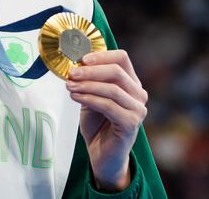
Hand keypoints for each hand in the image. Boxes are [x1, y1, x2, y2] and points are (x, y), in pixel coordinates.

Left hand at [66, 49, 147, 191]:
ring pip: (112, 89)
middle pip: (117, 72)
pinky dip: (89, 99)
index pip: (122, 58)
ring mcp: (138, 110)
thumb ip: (88, 80)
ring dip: (87, 85)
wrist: (101, 152)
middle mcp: (139, 94)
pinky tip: (75, 97)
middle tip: (71, 73)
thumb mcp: (91, 95)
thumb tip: (74, 64)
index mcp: (131, 83)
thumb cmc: (97, 123)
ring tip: (69, 86)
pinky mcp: (131, 124)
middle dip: (90, 71)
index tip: (81, 58)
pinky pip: (108, 105)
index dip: (102, 55)